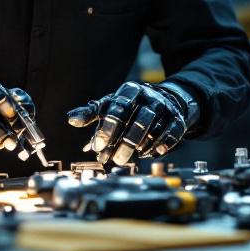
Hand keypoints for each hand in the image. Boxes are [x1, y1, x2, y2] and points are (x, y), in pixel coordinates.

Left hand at [66, 82, 197, 165]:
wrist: (166, 99)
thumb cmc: (132, 105)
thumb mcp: (111, 104)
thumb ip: (92, 113)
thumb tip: (72, 119)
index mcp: (129, 91)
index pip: (118, 108)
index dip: (107, 128)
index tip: (98, 146)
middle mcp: (148, 96)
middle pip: (138, 119)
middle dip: (125, 142)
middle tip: (114, 159)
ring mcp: (164, 107)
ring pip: (153, 127)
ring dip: (140, 146)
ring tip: (128, 159)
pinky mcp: (178, 118)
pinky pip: (171, 132)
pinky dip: (161, 144)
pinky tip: (151, 153)